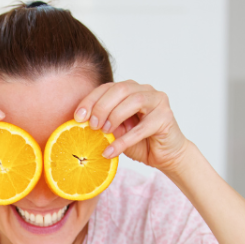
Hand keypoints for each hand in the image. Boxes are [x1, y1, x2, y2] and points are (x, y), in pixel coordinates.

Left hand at [74, 80, 189, 173]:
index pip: (108, 87)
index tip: (78, 116)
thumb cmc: (141, 142)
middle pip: (120, 89)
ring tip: (103, 133)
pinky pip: (142, 127)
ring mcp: (158, 101)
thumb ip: (104, 123)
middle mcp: (145, 90)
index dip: (91, 100)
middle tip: (91, 125)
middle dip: (102, 106)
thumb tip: (82, 124)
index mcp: (131, 89)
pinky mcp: (166, 118)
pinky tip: (111, 151)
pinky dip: (124, 140)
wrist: (167, 156)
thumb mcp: (117, 132)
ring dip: (114, 117)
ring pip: (133, 101)